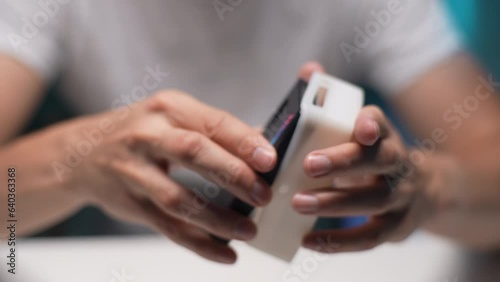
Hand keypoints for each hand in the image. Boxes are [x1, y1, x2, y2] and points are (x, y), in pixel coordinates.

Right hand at [67, 90, 276, 262]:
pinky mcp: (129, 203)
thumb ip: (215, 130)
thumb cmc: (142, 132)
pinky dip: (199, 245)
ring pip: (179, 198)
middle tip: (264, 196)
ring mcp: (134, 170)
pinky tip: (225, 254)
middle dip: (234, 175)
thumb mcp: (174, 117)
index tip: (270, 160)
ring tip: (249, 231)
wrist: (83, 152)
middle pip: (194, 153)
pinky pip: (167, 228)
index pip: (212, 122)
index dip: (243, 141)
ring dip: (218, 218)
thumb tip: (264, 145)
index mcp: (168, 109)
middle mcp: (148, 135)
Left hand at [291, 64, 432, 252]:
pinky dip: (339, 242)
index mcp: (384, 135)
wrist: (424, 189)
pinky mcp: (396, 228)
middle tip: (308, 164)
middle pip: (377, 161)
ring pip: (374, 200)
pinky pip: (370, 237)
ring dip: (335, 202)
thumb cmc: (373, 155)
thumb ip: (331, 101)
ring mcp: (401, 197)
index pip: (380, 122)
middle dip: (344, 162)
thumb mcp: (358, 129)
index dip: (370, 123)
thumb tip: (308, 69)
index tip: (359, 126)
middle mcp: (398, 163)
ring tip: (298, 203)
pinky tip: (308, 241)